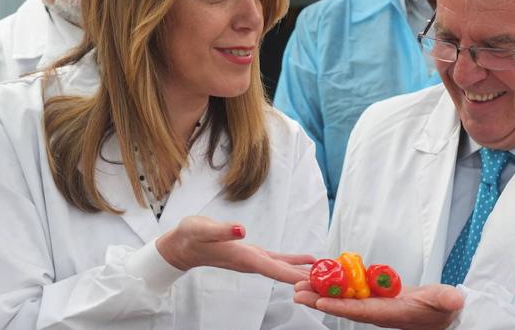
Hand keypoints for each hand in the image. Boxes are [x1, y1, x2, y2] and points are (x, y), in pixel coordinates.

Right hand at [156, 216, 314, 283]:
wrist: (181, 245)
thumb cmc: (190, 237)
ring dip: (305, 272)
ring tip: (328, 273)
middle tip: (333, 283)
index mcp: (243, 257)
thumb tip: (241, 231)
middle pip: (284, 274)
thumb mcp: (203, 229)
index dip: (295, 277)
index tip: (315, 285)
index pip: (274, 270)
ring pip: (284, 268)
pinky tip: (308, 260)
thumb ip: (222, 230)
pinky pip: (278, 260)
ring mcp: (253, 259)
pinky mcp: (252, 254)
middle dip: (307, 279)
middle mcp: (251, 262)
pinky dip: (294, 261)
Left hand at [294, 281, 463, 329]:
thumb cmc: (443, 308)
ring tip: (300, 284)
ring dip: (321, 290)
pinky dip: (334, 283)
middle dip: (319, 299)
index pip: (361, 311)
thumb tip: (454, 299)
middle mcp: (376, 311)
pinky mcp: (373, 295)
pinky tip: (320, 276)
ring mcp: (373, 303)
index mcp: (390, 313)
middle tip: (297, 292)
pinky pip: (349, 289)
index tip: (321, 301)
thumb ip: (446, 300)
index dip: (340, 306)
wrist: (443, 312)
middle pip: (343, 305)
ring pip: (342, 296)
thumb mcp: (446, 302)